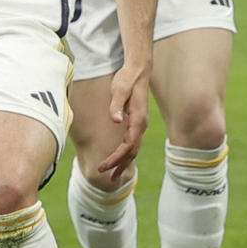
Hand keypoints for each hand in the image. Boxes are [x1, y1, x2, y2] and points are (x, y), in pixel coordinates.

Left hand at [92, 60, 151, 179]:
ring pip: (133, 150)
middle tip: (105, 176)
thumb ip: (117, 104)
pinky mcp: (135, 122)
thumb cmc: (127, 79)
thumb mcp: (119, 89)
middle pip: (132, 151)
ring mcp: (139, 125)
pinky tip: (118, 160)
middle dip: (119, 165)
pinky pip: (132, 143)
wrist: (138, 71)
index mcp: (138, 120)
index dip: (116, 158)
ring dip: (123, 163)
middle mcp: (141, 125)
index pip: (128, 145)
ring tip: (112, 176)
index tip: (105, 166)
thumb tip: (116, 120)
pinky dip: (125, 155)